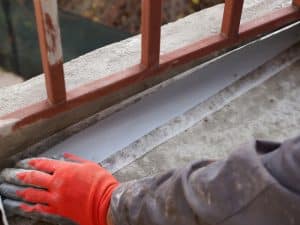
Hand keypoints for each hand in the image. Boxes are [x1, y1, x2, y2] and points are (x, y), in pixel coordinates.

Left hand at [0, 153, 118, 224]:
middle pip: (35, 178)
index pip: (45, 164)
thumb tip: (66, 156)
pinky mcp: (59, 209)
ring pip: (35, 194)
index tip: (29, 162)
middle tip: (18, 175)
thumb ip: (76, 160)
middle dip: (25, 176)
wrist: (106, 201)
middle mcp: (58, 183)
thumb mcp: (90, 165)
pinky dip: (32, 207)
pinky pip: (41, 209)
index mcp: (65, 170)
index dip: (35, 162)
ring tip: (19, 191)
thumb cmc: (101, 183)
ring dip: (25, 192)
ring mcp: (57, 197)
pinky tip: (28, 206)